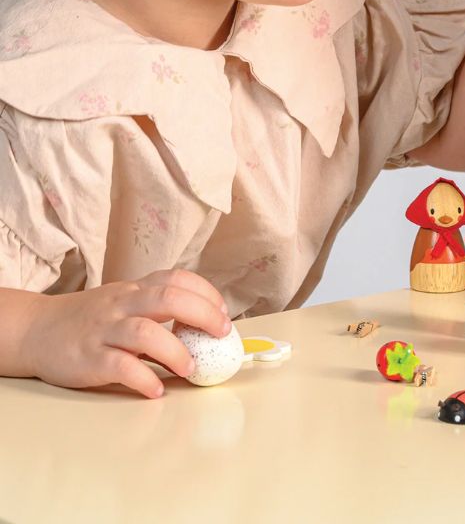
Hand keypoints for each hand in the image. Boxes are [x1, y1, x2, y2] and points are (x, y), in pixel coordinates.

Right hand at [24, 269, 231, 398]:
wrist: (36, 330)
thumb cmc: (90, 319)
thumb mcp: (124, 303)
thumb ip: (157, 310)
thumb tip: (203, 329)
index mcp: (135, 289)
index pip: (177, 279)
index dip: (205, 293)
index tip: (223, 312)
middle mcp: (122, 304)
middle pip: (169, 298)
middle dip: (203, 314)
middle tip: (221, 335)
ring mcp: (105, 330)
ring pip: (146, 331)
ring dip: (175, 351)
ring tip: (190, 369)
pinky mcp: (89, 358)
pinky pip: (120, 366)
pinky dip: (143, 378)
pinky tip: (156, 390)